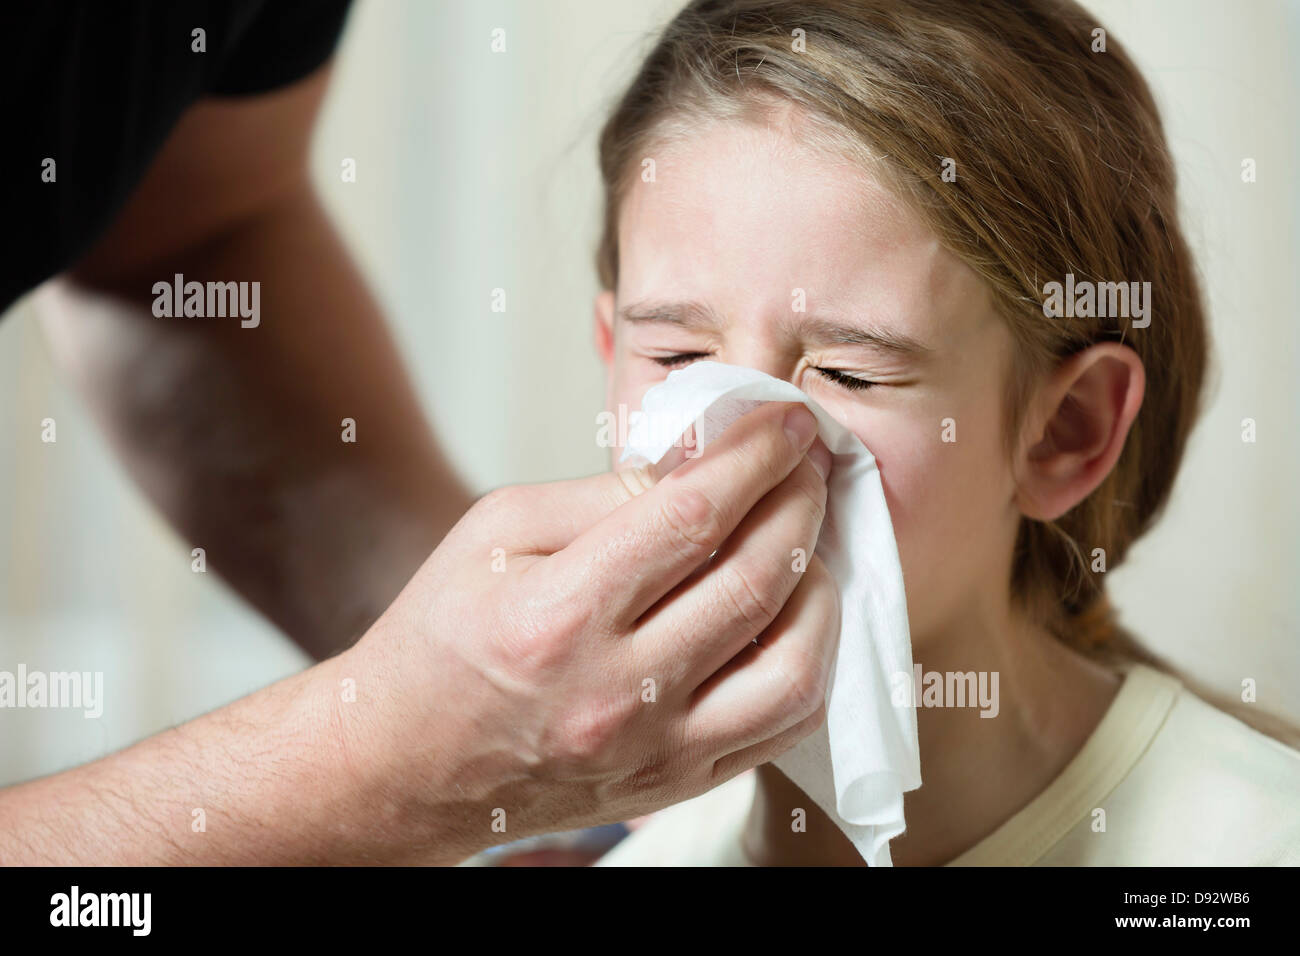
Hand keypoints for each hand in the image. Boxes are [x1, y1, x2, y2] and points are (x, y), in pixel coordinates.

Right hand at [333, 402, 837, 862]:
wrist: (405, 764)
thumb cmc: (441, 638)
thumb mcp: (495, 532)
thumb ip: (602, 495)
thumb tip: (701, 462)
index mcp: (559, 615)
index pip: (692, 517)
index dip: (755, 457)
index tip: (785, 421)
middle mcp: (614, 693)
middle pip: (753, 579)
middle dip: (799, 501)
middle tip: (808, 461)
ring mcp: (653, 750)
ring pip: (792, 662)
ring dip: (821, 583)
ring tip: (807, 538)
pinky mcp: (677, 783)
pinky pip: (783, 724)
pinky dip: (812, 656)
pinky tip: (799, 611)